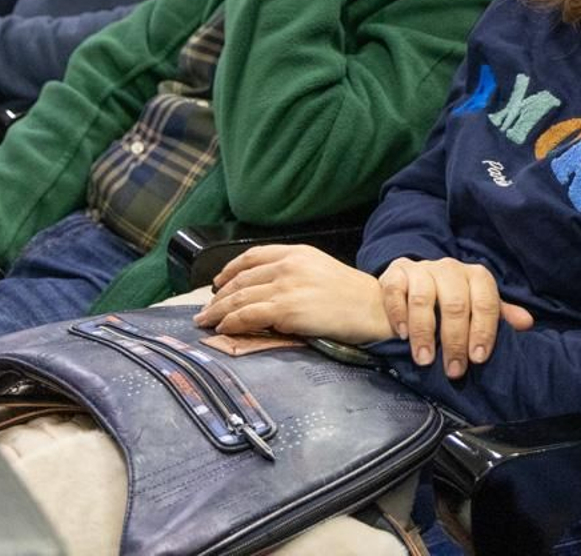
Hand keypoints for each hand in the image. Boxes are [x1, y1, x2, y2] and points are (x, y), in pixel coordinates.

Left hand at [195, 245, 393, 344]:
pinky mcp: (286, 309)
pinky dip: (230, 323)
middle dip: (218, 297)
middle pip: (240, 279)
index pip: (253, 256)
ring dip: (217, 312)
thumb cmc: (353, 295)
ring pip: (238, 298)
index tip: (219, 282)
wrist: (374, 309)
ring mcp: (286, 287)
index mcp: (298, 252)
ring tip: (206, 322)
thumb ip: (294, 273)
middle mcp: (289, 265)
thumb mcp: (321, 270)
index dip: (229, 269)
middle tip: (206, 310)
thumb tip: (266, 290)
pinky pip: (247, 316)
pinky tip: (223, 329)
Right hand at [379, 258, 534, 377]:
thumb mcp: (476, 306)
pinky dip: (399, 316)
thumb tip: (527, 323)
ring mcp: (421, 269)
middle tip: (453, 369)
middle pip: (455, 303)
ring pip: (423, 299)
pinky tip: (403, 335)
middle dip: (455, 340)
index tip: (478, 359)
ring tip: (425, 359)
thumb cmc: (447, 302)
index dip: (484, 331)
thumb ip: (499, 314)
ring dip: (424, 333)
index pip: (485, 302)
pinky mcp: (395, 274)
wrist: (406, 288)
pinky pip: (396, 293)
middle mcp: (450, 268)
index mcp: (475, 276)